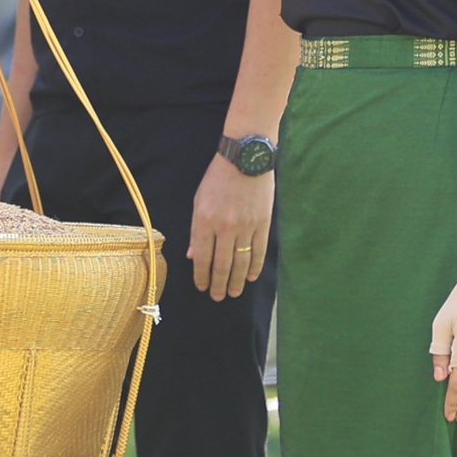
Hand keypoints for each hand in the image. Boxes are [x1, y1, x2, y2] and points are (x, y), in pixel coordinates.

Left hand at [188, 153, 274, 298]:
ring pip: (241, 262)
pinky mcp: (262, 224)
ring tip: (233, 293)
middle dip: (219, 284)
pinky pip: (259, 251)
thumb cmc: (218, 178)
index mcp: (205, 221)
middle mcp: (225, 227)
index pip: (203, 257)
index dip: (202, 276)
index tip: (202, 287)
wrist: (245, 159)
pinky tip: (251, 277)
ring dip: (236, 281)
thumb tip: (194, 256)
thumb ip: (196, 231)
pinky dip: (255, 267)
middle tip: (218, 297)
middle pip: (222, 265)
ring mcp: (246, 227)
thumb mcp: (199, 201)